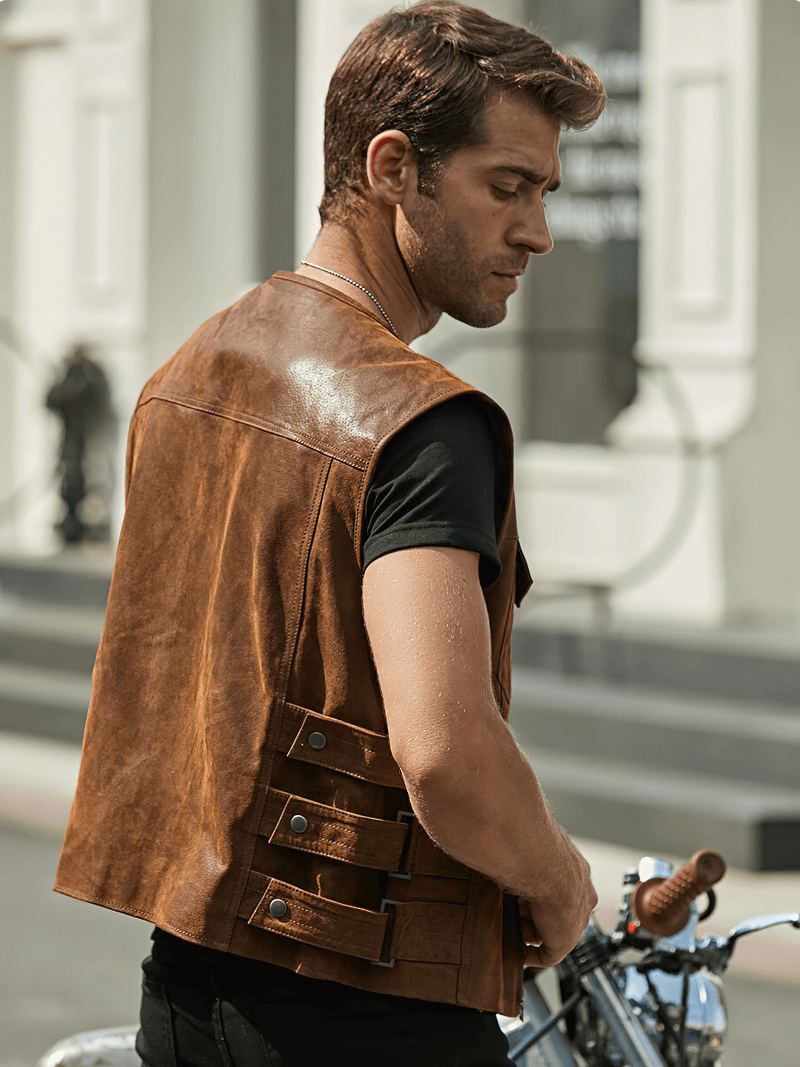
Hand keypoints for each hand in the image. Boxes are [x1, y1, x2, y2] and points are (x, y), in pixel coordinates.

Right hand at [520, 850, 597, 967]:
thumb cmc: (536, 848)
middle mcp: (580, 896)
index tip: (520, 894)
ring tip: (508, 925)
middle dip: (532, 913)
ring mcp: (575, 920)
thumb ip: (529, 854)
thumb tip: (510, 848)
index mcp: (577, 873)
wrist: (546, 865)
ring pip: (549, 931)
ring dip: (528, 930)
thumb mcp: (534, 846)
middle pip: (555, 912)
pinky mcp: (565, 942)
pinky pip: (548, 955)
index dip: (539, 894)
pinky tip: (516, 952)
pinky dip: (531, 955)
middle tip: (511, 909)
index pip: (560, 889)